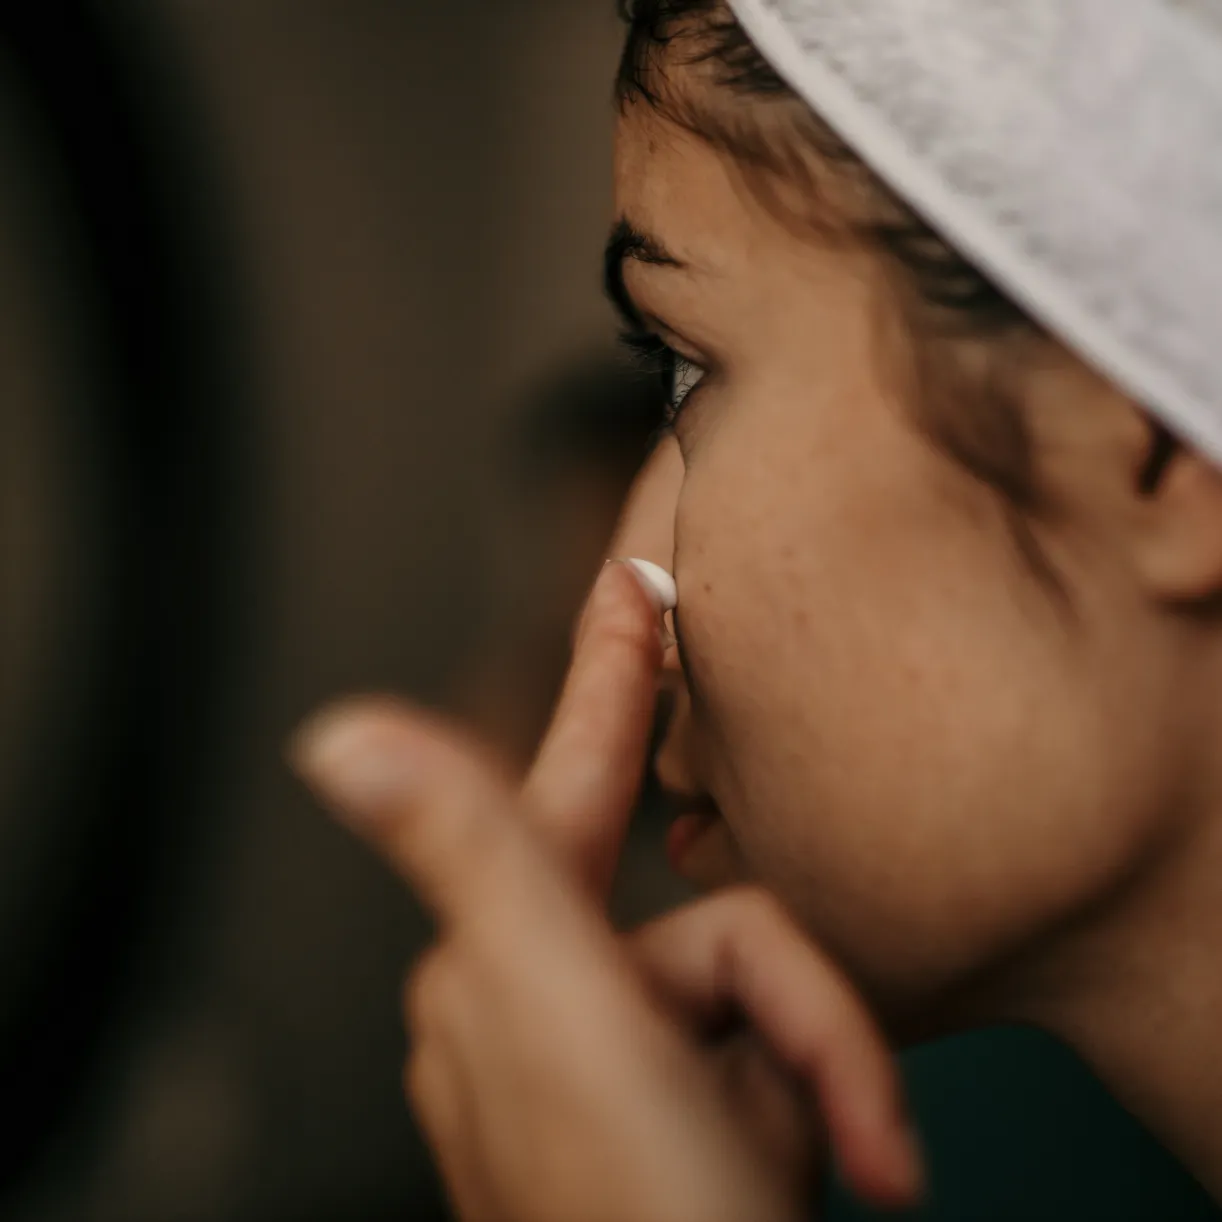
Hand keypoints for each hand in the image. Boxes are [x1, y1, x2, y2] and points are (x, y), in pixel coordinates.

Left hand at [292, 562, 922, 1221]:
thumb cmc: (635, 1220)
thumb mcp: (558, 1016)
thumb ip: (467, 857)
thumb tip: (332, 734)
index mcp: (505, 962)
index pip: (564, 783)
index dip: (610, 678)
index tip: (636, 586)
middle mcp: (552, 1005)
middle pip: (720, 925)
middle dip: (801, 1005)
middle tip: (841, 1105)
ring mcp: (624, 1068)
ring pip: (768, 990)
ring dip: (829, 1069)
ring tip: (849, 1165)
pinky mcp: (686, 1120)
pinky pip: (781, 1057)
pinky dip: (828, 1104)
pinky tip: (840, 1171)